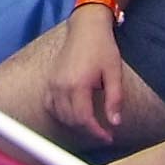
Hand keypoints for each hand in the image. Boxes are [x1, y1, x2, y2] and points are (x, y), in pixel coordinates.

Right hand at [46, 7, 126, 141]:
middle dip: (88, 129)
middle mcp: (61, 86)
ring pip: (60, 115)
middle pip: (71, 120)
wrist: (86, 28)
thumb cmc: (102, 48)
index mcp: (78, 85)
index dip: (97, 132)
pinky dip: (60, 114)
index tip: (108, 137)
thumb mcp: (114, 73)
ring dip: (75, 123)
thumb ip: (114, 99)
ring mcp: (53, 83)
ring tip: (91, 122)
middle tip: (103, 131)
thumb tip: (115, 123)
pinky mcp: (50, 80)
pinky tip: (72, 113)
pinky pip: (50, 105)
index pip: (84, 119)